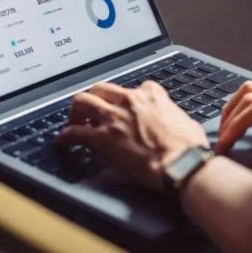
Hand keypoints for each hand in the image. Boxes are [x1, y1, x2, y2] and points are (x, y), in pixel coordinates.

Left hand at [57, 80, 208, 190]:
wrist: (181, 164)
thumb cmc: (188, 148)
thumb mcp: (186, 122)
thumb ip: (174, 118)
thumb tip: (177, 125)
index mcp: (151, 96)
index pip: (134, 88)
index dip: (126, 99)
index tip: (125, 108)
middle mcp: (129, 101)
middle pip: (101, 89)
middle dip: (95, 99)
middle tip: (93, 113)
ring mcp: (114, 118)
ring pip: (82, 101)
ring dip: (76, 112)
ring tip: (75, 121)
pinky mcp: (102, 138)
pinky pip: (75, 132)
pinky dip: (65, 135)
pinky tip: (63, 140)